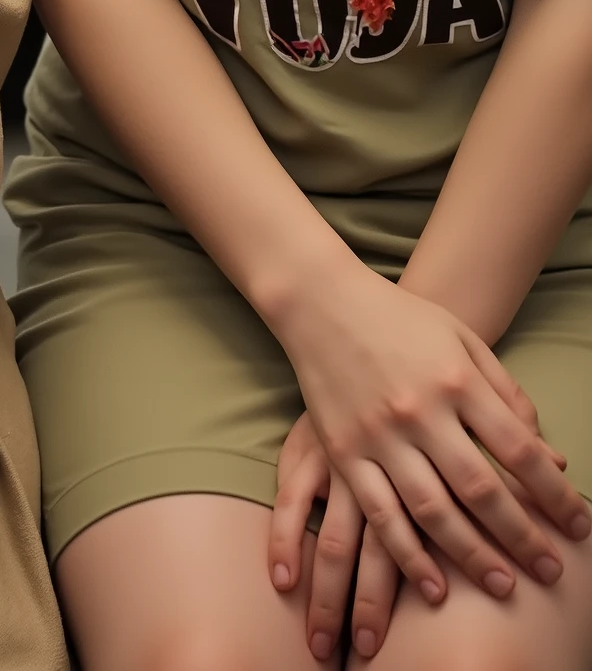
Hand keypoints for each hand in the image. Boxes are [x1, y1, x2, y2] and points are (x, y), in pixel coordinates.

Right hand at [275, 264, 587, 639]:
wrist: (321, 301)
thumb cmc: (400, 318)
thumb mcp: (462, 340)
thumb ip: (506, 394)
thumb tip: (550, 457)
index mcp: (456, 380)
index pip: (519, 451)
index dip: (555, 495)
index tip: (578, 527)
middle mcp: (420, 411)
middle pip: (482, 490)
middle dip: (523, 537)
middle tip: (551, 572)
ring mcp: (379, 435)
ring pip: (433, 511)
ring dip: (472, 556)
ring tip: (504, 587)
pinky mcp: (343, 451)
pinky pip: (381, 514)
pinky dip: (409, 555)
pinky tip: (434, 587)